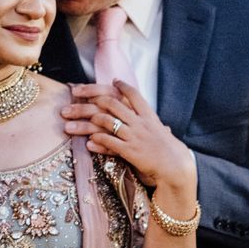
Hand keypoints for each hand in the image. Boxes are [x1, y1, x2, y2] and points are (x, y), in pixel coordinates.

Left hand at [62, 80, 195, 190]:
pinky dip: (97, 140)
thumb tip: (154, 120)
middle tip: (73, 99)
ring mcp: (134, 136)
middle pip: (111, 103)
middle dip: (90, 99)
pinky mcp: (130, 151)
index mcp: (148, 115)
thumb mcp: (161, 132)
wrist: (175, 166)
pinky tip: (88, 141)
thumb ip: (152, 124)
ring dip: (86, 121)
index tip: (112, 81)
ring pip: (106, 121)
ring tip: (72, 123)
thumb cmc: (169, 151)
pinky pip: (109, 142)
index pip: (133, 94)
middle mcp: (139, 122)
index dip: (119, 87)